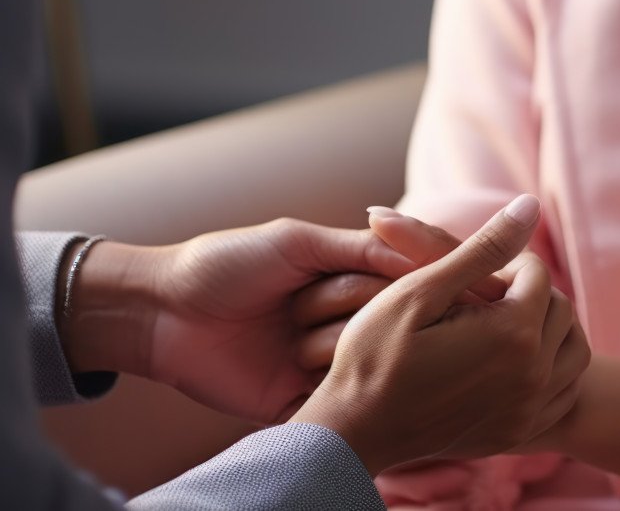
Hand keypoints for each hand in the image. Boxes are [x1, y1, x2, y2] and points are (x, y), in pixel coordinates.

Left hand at [59, 219, 419, 423]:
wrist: (161, 312)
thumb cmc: (227, 264)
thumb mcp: (299, 241)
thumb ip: (364, 248)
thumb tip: (428, 256)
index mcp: (352, 283)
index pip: (405, 286)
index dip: (390, 284)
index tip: (370, 278)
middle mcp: (346, 324)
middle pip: (387, 324)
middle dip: (345, 307)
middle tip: (295, 304)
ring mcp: (324, 366)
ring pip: (365, 363)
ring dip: (323, 344)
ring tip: (284, 331)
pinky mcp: (299, 404)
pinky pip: (337, 406)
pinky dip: (325, 388)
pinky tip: (293, 364)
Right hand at [289, 195, 591, 475]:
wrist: (353, 433)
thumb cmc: (375, 355)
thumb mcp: (422, 289)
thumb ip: (483, 247)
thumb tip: (529, 206)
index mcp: (513, 334)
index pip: (537, 274)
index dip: (506, 263)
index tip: (471, 273)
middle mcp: (534, 375)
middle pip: (561, 310)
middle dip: (530, 294)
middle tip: (485, 297)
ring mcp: (530, 410)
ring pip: (574, 351)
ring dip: (550, 330)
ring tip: (506, 324)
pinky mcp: (520, 433)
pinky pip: (564, 392)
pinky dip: (552, 371)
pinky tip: (515, 363)